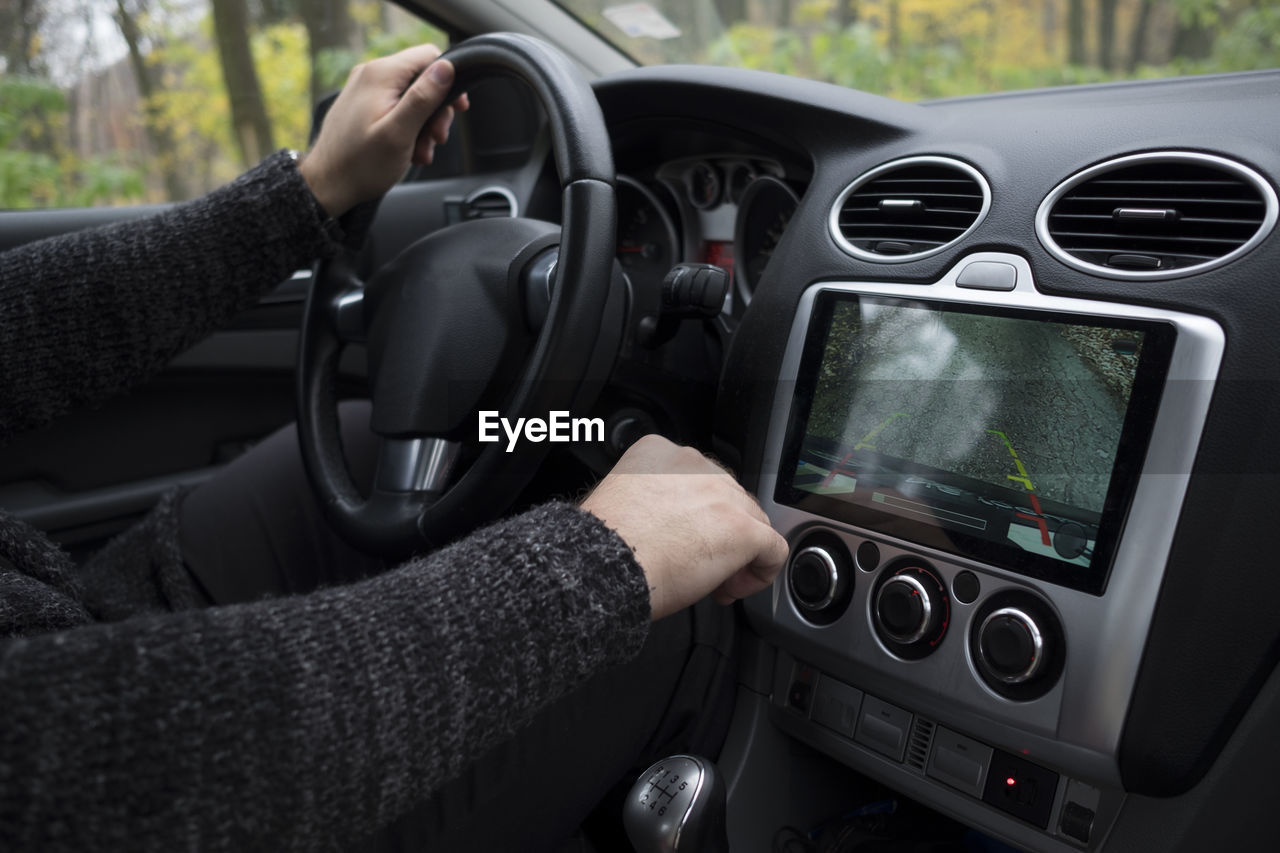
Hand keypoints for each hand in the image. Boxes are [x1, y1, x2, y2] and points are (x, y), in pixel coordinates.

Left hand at [298, 44, 469, 216]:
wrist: (327, 184)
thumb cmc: (361, 165)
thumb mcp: (400, 133)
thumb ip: (423, 98)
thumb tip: (446, 67)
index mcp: (381, 75)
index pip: (428, 56)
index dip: (449, 80)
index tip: (458, 108)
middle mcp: (371, 74)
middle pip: (421, 78)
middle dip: (436, 110)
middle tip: (437, 139)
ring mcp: (365, 88)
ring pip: (411, 95)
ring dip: (424, 124)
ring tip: (421, 151)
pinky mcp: (362, 103)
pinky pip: (395, 106)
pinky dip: (408, 126)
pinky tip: (409, 150)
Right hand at [582, 435, 789, 620]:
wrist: (604, 565)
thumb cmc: (604, 544)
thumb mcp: (621, 498)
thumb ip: (652, 499)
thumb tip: (673, 525)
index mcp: (660, 452)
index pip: (699, 481)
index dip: (697, 515)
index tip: (684, 539)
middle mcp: (696, 466)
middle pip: (730, 500)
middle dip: (720, 534)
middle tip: (699, 566)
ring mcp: (723, 495)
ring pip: (753, 521)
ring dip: (739, 553)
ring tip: (714, 582)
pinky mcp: (742, 529)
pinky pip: (773, 549)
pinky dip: (761, 571)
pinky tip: (734, 588)